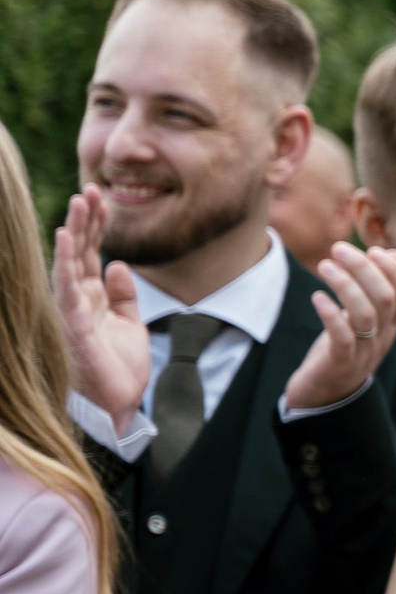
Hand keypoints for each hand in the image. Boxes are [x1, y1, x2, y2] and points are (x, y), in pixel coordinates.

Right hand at [51, 189, 151, 429]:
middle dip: (87, 218)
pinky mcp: (73, 322)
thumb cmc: (119, 369)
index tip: (103, 197)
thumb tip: (119, 265)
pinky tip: (67, 236)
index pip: (92, 253)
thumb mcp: (131, 324)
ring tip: (80, 200)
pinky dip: (66, 259)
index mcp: (94, 298)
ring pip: (71, 261)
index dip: (97, 225)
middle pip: (80, 250)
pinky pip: (67, 285)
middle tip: (92, 187)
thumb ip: (124, 295)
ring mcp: (73, 308)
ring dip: (75, 229)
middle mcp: (79, 299)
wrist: (119, 406)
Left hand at [284, 242, 395, 411]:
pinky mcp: (339, 363)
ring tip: (324, 266)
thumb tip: (394, 253)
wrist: (324, 397)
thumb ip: (377, 287)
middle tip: (338, 249)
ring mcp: (363, 352)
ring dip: (345, 285)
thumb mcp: (363, 318)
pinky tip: (317, 297)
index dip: (395, 270)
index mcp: (391, 325)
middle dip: (363, 268)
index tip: (372, 250)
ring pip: (366, 314)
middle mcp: (383, 337)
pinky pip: (342, 337)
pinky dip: (330, 314)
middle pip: (385, 297)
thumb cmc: (342, 350)